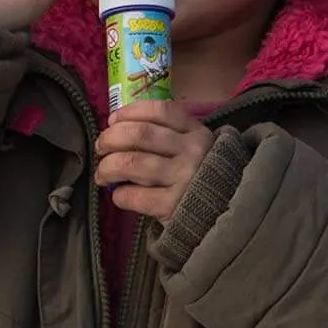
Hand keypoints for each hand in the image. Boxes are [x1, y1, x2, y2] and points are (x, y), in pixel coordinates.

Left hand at [97, 101, 211, 220]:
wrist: (227, 216)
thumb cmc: (203, 178)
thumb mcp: (197, 148)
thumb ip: (170, 134)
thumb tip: (119, 126)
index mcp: (197, 132)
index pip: (159, 111)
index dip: (129, 112)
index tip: (112, 120)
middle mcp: (192, 151)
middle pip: (139, 134)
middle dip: (110, 138)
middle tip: (101, 148)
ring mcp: (184, 178)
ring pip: (132, 163)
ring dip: (108, 167)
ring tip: (102, 175)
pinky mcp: (174, 206)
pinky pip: (134, 195)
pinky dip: (120, 195)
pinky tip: (120, 195)